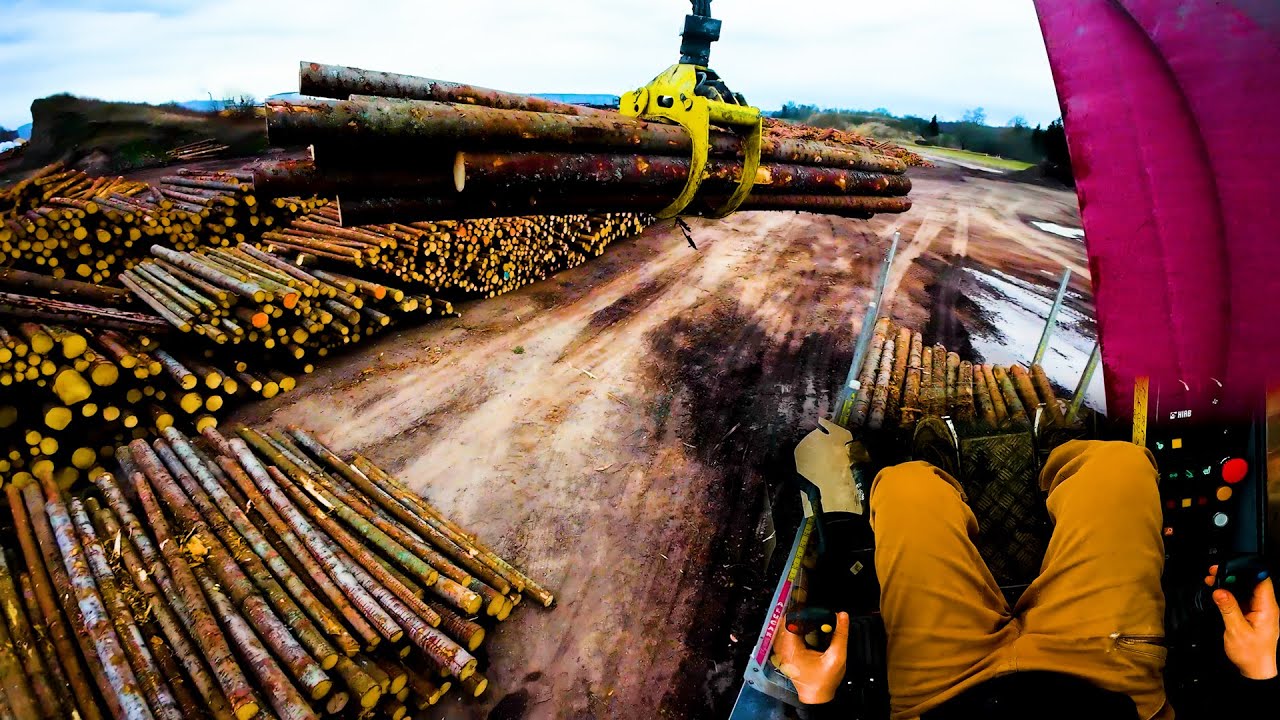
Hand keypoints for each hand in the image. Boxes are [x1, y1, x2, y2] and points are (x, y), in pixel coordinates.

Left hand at [773, 611, 848, 703]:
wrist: (817, 698)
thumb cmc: (824, 681)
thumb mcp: (836, 657)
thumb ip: (840, 635)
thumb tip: (842, 616)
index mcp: (792, 649)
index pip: (790, 620)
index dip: (801, 611)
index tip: (811, 606)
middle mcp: (783, 650)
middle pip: (787, 623)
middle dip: (800, 616)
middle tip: (813, 613)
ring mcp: (782, 653)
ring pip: (785, 629)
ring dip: (797, 622)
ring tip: (810, 620)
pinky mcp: (785, 656)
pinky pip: (786, 637)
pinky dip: (795, 631)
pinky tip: (805, 631)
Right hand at [1205, 565, 1278, 679]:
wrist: (1255, 671)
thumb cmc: (1252, 655)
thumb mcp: (1237, 631)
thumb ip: (1228, 609)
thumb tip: (1220, 591)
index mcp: (1267, 608)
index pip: (1261, 580)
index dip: (1246, 569)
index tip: (1229, 567)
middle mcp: (1265, 607)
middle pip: (1251, 582)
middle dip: (1233, 574)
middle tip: (1215, 573)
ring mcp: (1258, 611)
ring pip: (1245, 589)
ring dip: (1230, 584)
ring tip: (1212, 581)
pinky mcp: (1251, 615)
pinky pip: (1241, 599)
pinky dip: (1230, 594)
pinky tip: (1218, 593)